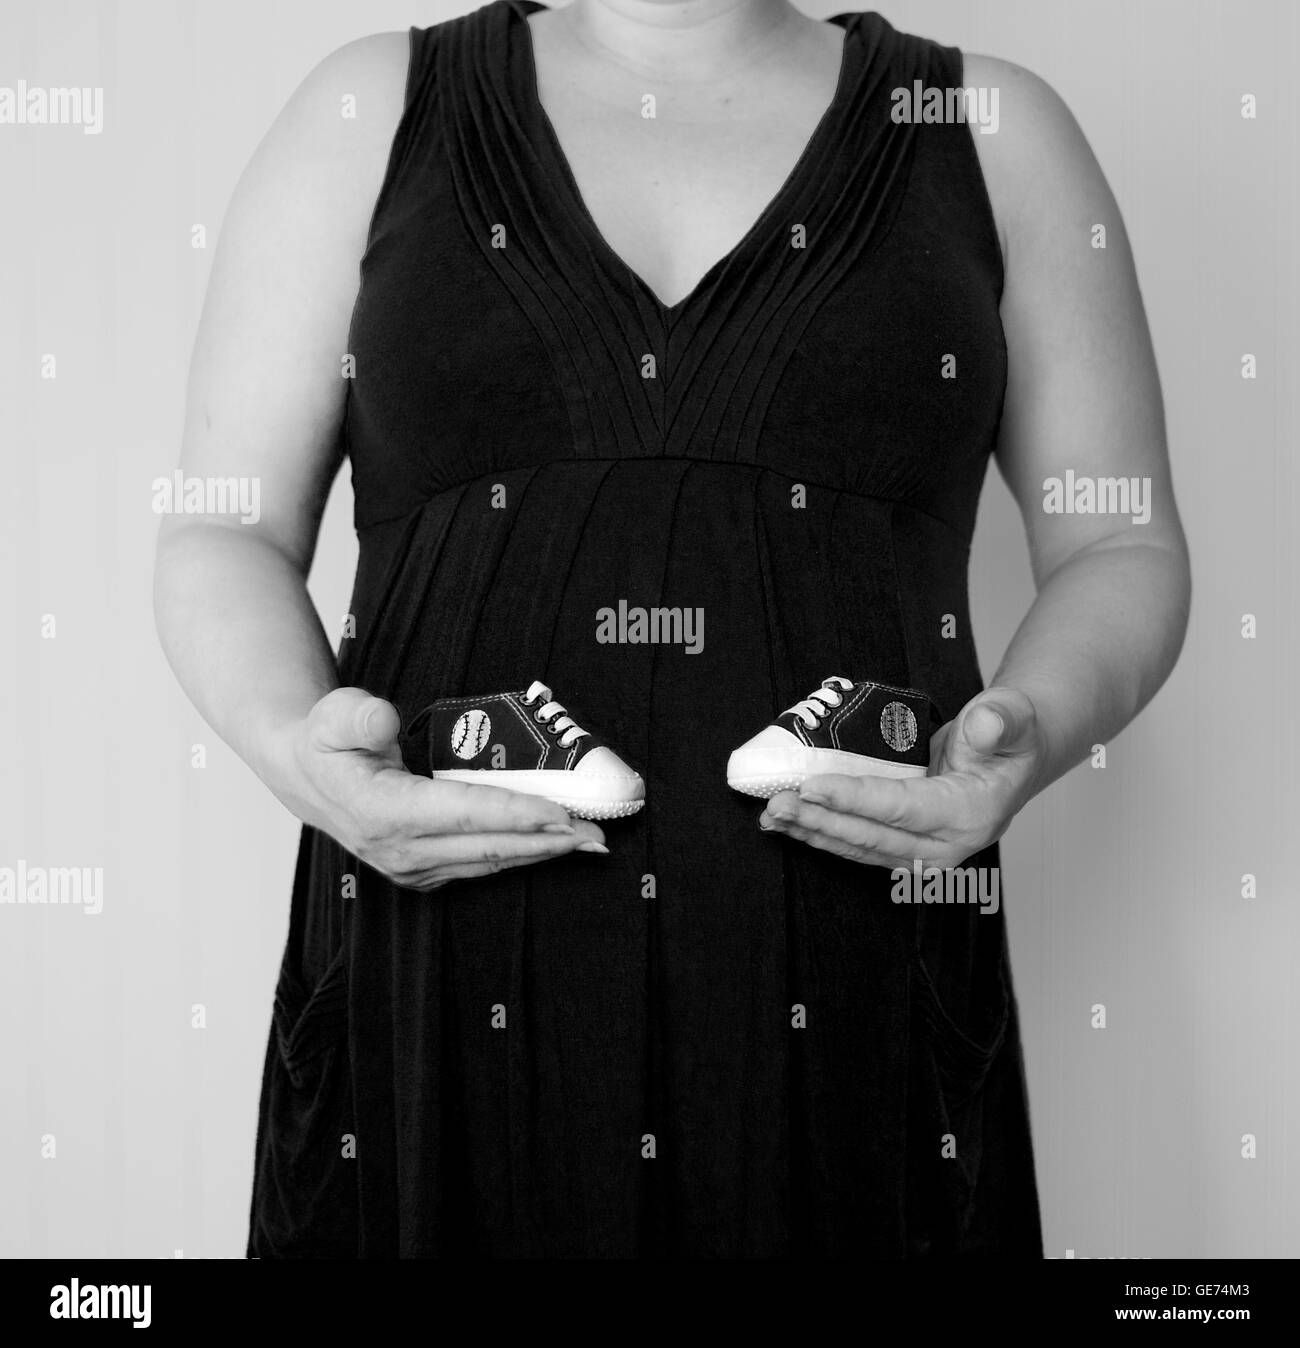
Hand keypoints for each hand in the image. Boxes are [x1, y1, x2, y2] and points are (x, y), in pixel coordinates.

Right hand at [263, 687, 606, 890]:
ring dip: (542, 853)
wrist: (305, 775)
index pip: (464, 814)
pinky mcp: (422, 871)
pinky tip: (552, 848)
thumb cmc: (327, 739)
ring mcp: (411, 867)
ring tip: (589, 844)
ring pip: (490, 862)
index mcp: (382, 811)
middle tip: (597, 835)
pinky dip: (520, 855)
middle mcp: (400, 850)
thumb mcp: (334, 713)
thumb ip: (358, 714)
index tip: (561, 812)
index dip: (516, 813)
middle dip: (547, 841)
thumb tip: (383, 720)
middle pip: (489, 846)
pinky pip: (481, 866)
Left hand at [757, 686, 1045, 868]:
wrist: (1013, 762)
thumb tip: (984, 724)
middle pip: (871, 837)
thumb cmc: (1010, 738)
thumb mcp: (1014, 717)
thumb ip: (1000, 720)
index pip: (902, 809)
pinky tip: (791, 824)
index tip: (812, 786)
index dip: (854, 799)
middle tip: (776, 804)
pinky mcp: (904, 852)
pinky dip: (822, 835)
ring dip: (812, 833)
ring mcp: (924, 855)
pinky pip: (858, 846)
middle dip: (819, 821)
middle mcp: (946, 846)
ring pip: (858, 848)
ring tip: (772, 816)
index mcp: (970, 815)